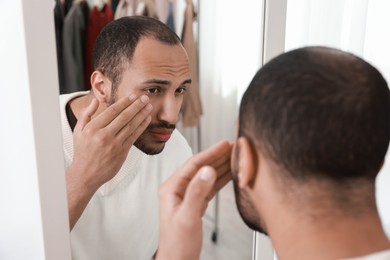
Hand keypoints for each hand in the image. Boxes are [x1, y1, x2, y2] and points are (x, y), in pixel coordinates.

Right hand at [66, 94, 151, 229]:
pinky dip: (141, 127)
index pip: (112, 111)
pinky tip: (146, 119)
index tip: (133, 95)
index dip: (124, 102)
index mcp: (93, 128)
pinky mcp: (122, 153)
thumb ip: (87, 114)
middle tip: (145, 98)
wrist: (86, 174)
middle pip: (124, 117)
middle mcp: (104, 136)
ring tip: (149, 106)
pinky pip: (134, 137)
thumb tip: (96, 101)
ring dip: (142, 115)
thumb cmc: (82, 151)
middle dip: (136, 106)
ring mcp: (114, 145)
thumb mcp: (78, 131)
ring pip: (131, 126)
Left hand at [156, 141, 231, 259]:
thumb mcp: (188, 217)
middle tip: (234, 147)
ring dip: (221, 166)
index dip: (210, 153)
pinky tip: (230, 175)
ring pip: (207, 176)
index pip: (194, 164)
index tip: (224, 144)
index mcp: (172, 188)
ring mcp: (187, 196)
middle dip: (218, 156)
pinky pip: (210, 187)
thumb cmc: (177, 244)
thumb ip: (197, 192)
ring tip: (235, 157)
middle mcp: (178, 190)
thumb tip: (208, 170)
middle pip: (201, 167)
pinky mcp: (195, 204)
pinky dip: (221, 180)